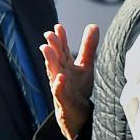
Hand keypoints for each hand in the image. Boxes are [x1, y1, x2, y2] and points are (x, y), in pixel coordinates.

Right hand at [40, 24, 98, 139]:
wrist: (77, 114)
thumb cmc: (79, 88)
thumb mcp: (86, 65)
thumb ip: (88, 47)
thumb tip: (93, 25)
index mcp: (66, 65)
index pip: (63, 50)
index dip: (61, 39)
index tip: (58, 26)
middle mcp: (61, 74)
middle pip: (56, 59)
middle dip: (52, 47)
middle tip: (49, 34)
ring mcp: (60, 88)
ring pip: (53, 73)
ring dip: (50, 62)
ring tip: (46, 49)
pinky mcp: (63, 101)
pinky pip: (59, 93)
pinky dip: (58, 85)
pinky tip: (60, 78)